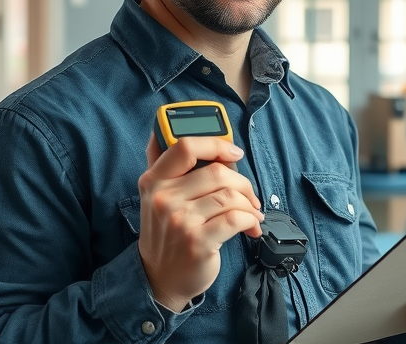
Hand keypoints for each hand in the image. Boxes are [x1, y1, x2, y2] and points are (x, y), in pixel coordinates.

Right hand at [137, 133, 263, 310]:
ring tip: (252, 213)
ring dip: (249, 204)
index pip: (185, 147)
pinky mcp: (198, 242)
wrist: (159, 279)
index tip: (234, 152)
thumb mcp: (154, 196)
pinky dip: (251, 220)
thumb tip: (167, 126)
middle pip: (217, 171)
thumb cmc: (165, 234)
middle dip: (243, 182)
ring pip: (230, 195)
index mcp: (153, 181)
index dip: (216, 144)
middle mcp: (163, 199)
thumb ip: (163, 164)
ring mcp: (180, 221)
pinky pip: (237, 218)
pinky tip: (252, 226)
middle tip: (249, 195)